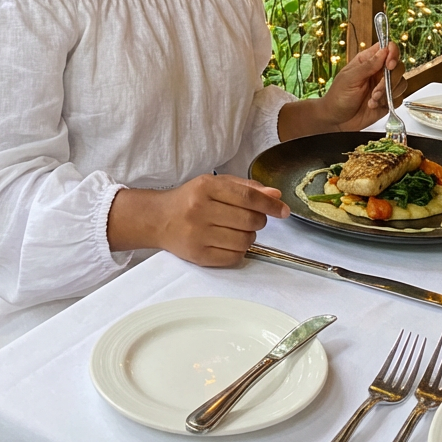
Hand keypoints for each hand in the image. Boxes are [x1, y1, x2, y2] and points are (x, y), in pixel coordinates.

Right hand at [154, 174, 288, 266]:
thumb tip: (275, 196)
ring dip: (249, 236)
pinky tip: (229, 242)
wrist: (159, 219)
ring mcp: (198, 234)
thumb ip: (247, 188)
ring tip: (238, 230)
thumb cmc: (190, 199)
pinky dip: (239, 251)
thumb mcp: (215, 184)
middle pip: (249, 220)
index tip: (283, 210)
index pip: (248, 197)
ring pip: (245, 241)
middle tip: (251, 218)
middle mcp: (200, 210)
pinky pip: (234, 257)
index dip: (270, 205)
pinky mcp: (198, 256)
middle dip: (258, 220)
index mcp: (206, 187)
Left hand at [323, 41, 406, 131]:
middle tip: (376, 89)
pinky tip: (373, 105)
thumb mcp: (350, 78)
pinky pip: (399, 98)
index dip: (393, 53)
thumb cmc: (338, 96)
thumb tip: (384, 50)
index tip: (390, 64)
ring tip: (372, 99)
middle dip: (390, 79)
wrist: (337, 120)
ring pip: (401, 83)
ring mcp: (384, 87)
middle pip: (398, 66)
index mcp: (367, 61)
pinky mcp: (388, 101)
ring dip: (387, 92)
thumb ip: (368, 65)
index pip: (387, 49)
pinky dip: (388, 102)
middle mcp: (378, 72)